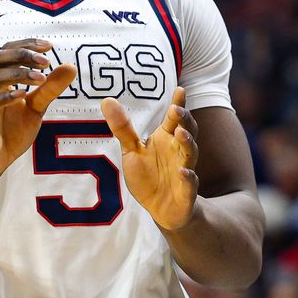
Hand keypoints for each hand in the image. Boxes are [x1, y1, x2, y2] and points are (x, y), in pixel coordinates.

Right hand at [0, 39, 76, 187]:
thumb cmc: (10, 132)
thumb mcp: (36, 108)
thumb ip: (49, 88)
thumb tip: (71, 66)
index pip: (8, 51)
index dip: (26, 45)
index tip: (49, 46)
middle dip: (22, 55)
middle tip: (46, 61)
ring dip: (18, 74)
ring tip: (40, 78)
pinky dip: (5, 97)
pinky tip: (22, 96)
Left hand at [102, 86, 198, 230]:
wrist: (161, 209)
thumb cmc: (148, 175)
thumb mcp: (132, 150)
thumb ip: (123, 128)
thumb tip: (106, 100)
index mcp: (166, 139)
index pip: (173, 119)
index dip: (177, 104)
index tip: (179, 89)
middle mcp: (178, 151)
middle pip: (186, 131)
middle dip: (183, 120)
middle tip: (176, 110)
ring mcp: (185, 170)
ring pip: (190, 154)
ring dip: (187, 143)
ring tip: (180, 133)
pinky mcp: (186, 191)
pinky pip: (190, 183)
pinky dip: (188, 177)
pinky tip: (183, 171)